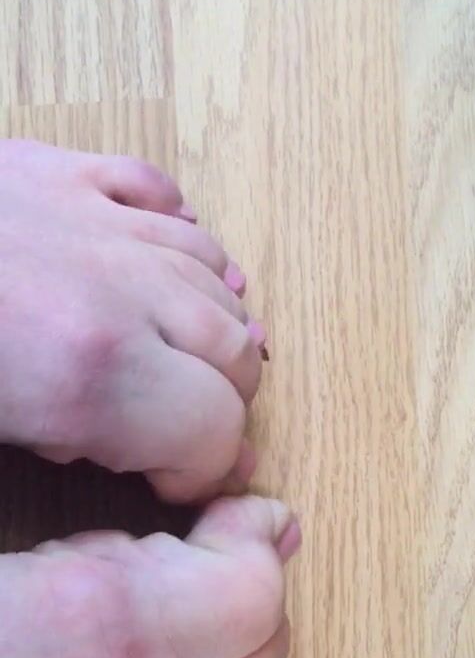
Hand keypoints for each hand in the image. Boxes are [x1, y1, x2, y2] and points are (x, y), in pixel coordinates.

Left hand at [0, 139, 264, 500]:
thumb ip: (58, 449)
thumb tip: (106, 451)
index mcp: (83, 370)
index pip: (213, 429)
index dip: (208, 471)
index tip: (177, 487)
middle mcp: (114, 287)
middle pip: (232, 351)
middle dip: (226, 405)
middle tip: (187, 436)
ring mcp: (91, 219)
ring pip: (212, 274)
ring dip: (220, 327)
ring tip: (202, 364)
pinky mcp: (58, 170)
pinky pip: (159, 193)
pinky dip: (184, 235)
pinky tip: (178, 265)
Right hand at [0, 496, 300, 657]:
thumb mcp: (28, 557)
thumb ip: (116, 539)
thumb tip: (182, 526)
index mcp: (111, 629)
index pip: (250, 595)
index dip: (255, 539)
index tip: (245, 512)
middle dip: (262, 599)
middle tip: (235, 549)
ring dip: (226, 651)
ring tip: (184, 601)